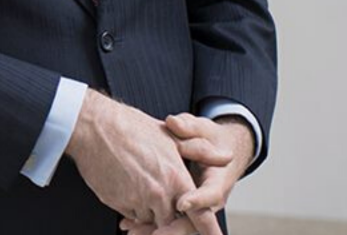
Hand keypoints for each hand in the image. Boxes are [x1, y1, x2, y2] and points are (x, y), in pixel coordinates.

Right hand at [63, 91, 230, 227]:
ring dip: (149, 210)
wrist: (94, 127)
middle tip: (158, 192)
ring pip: (150, 218)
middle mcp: (158, 195)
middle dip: (170, 215)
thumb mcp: (171, 136)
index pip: (199, 214)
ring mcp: (136, 201)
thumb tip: (227, 157)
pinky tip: (127, 184)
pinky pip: (131, 214)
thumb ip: (202, 152)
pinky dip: (132, 207)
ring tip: (140, 181)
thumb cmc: (131, 128)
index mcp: (176, 179)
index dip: (210, 230)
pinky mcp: (117, 203)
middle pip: (172, 220)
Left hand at [119, 114, 254, 234]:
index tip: (181, 204)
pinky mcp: (180, 207)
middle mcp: (208, 199)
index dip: (197, 200)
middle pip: (195, 221)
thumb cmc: (210, 139)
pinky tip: (128, 225)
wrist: (218, 149)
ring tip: (133, 231)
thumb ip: (189, 127)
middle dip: (174, 229)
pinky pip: (167, 220)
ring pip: (179, 225)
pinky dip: (148, 223)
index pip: (211, 194)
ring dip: (156, 229)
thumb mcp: (202, 130)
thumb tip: (174, 122)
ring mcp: (194, 206)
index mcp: (218, 180)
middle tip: (154, 234)